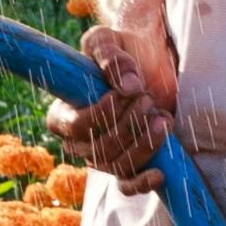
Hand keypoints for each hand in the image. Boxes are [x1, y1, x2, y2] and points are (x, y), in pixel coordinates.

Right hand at [48, 16, 175, 179]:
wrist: (146, 58)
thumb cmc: (119, 49)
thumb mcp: (108, 41)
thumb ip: (111, 57)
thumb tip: (129, 86)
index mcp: (62, 115)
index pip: (78, 127)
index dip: (103, 114)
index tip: (127, 93)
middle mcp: (78, 142)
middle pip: (101, 148)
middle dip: (130, 125)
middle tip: (147, 98)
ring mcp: (102, 156)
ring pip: (119, 165)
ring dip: (144, 144)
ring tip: (163, 119)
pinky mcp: (127, 163)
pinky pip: (127, 184)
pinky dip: (142, 182)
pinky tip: (160, 173)